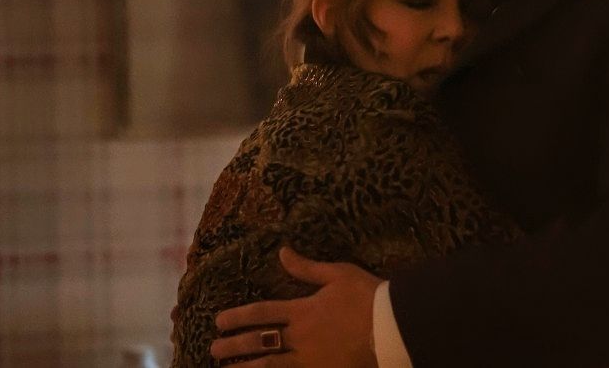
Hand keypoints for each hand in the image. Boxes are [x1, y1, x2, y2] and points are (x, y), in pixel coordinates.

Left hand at [210, 247, 381, 367]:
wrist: (393, 327)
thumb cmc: (369, 297)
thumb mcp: (339, 274)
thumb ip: (307, 268)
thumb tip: (282, 252)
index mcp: (303, 310)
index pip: (262, 313)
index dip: (238, 317)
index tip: (220, 321)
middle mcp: (300, 337)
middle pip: (259, 342)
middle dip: (234, 346)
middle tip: (215, 348)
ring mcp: (310, 360)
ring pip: (270, 366)